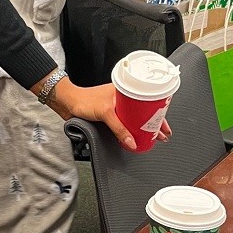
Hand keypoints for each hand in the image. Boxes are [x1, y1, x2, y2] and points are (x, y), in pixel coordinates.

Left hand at [46, 78, 171, 150]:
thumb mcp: (105, 113)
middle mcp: (123, 98)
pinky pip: (126, 123)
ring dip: (144, 128)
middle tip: (163, 134)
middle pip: (144, 111)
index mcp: (125, 91)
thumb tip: (132, 142)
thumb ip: (119, 129)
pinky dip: (132, 130)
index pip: (148, 101)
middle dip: (155, 123)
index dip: (159, 113)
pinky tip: (136, 136)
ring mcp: (117, 107)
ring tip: (153, 137)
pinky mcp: (110, 115)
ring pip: (135, 118)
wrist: (67, 103)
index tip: (165, 125)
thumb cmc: (83, 100)